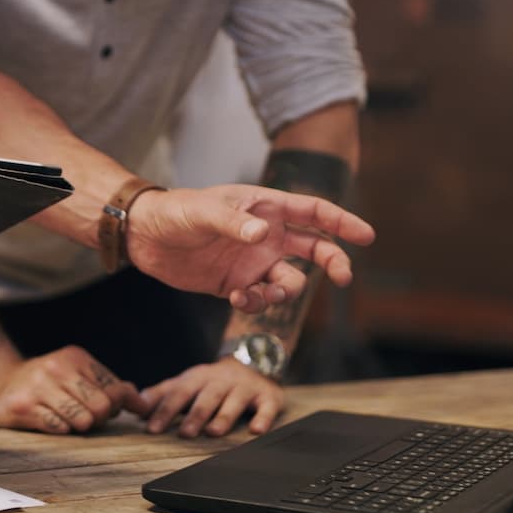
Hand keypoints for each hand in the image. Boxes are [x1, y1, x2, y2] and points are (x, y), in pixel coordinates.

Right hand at [0, 346, 150, 433]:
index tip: (118, 410)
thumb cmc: (47, 383)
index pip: (114, 387)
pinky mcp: (24, 407)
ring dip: (81, 426)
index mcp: (75, 357)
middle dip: (101, 418)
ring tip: (69, 419)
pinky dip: (61, 429)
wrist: (0, 383)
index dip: (121, 404)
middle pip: (102, 405)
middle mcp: (57, 368)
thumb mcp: (77, 374)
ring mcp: (39, 387)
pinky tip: (51, 420)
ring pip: (83, 420)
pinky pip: (59, 428)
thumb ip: (109, 385)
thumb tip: (143, 402)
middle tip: (90, 418)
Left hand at [125, 185, 374, 312]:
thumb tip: (263, 234)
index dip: (342, 222)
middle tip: (344, 278)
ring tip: (257, 292)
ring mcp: (253, 261)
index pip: (314, 212)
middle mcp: (266, 235)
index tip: (367, 236)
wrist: (145, 237)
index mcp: (265, 208)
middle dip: (334, 262)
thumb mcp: (204, 212)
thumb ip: (234, 223)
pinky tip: (236, 299)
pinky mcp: (236, 284)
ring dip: (283, 291)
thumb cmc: (176, 212)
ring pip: (290, 280)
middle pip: (315, 249)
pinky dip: (256, 304)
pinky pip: (261, 299)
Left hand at [138, 359, 284, 437]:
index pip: (179, 393)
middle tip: (184, 433)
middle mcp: (221, 381)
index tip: (153, 429)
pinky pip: (266, 407)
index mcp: (198, 378)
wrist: (254, 362)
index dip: (165, 411)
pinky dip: (263, 418)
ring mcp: (245, 388)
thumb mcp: (187, 382)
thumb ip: (162, 394)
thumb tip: (136, 407)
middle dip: (195, 415)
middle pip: (206, 397)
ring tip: (214, 432)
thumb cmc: (213, 381)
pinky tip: (256, 430)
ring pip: (234, 401)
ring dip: (224, 416)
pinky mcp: (268, 396)